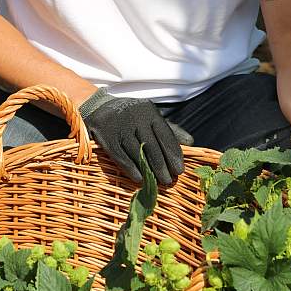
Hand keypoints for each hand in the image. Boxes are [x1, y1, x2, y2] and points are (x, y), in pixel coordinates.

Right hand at [78, 88, 192, 184]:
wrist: (99, 106)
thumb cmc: (132, 116)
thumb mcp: (150, 117)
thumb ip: (169, 130)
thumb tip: (191, 142)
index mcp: (149, 111)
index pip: (165, 134)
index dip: (173, 154)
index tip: (180, 170)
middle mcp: (135, 116)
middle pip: (152, 145)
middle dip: (162, 166)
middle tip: (169, 181)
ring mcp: (120, 126)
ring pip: (137, 151)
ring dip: (148, 170)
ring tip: (156, 184)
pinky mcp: (106, 135)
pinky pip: (120, 155)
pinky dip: (130, 168)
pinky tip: (139, 179)